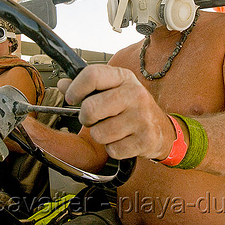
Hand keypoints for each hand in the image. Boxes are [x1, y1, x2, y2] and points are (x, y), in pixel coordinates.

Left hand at [57, 65, 175, 159]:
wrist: (162, 129)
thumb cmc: (132, 107)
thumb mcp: (112, 89)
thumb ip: (87, 86)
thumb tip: (62, 84)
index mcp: (123, 77)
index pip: (92, 75)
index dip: (75, 88)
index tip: (72, 98)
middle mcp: (135, 94)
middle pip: (90, 108)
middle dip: (86, 118)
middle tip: (94, 118)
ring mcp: (141, 117)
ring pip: (99, 133)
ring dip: (100, 135)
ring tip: (112, 129)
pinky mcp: (145, 140)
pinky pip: (112, 150)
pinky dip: (113, 149)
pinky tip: (122, 140)